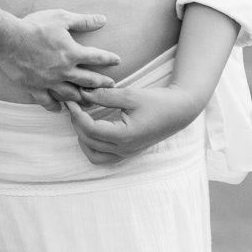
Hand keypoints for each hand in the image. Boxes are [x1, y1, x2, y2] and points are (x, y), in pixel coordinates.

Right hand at [0, 9, 120, 111]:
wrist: (7, 39)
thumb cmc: (34, 26)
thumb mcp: (60, 18)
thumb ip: (83, 21)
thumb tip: (102, 20)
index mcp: (72, 53)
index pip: (97, 57)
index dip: (109, 59)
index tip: (117, 60)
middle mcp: (64, 70)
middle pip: (88, 80)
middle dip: (102, 83)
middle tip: (111, 85)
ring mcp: (49, 81)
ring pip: (70, 94)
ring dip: (82, 98)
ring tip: (90, 101)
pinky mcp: (34, 87)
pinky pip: (47, 101)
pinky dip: (54, 106)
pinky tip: (59, 109)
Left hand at [63, 84, 201, 164]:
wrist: (180, 111)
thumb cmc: (157, 102)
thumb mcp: (130, 95)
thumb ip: (104, 95)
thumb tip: (82, 93)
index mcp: (125, 136)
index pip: (90, 129)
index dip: (76, 114)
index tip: (71, 101)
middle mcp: (125, 149)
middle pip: (88, 141)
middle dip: (77, 123)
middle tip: (75, 106)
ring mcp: (127, 153)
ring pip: (94, 155)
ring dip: (83, 138)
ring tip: (81, 119)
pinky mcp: (129, 152)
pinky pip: (104, 157)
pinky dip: (93, 146)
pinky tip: (92, 129)